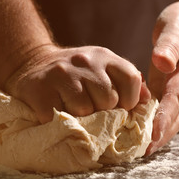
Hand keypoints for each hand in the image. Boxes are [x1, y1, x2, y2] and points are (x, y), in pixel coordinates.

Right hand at [5, 45, 150, 122]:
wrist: (32, 63)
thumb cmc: (73, 72)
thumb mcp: (101, 67)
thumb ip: (123, 80)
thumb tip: (147, 100)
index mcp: (103, 56)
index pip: (130, 78)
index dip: (130, 99)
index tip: (120, 107)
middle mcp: (83, 61)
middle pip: (109, 99)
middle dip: (103, 110)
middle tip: (90, 107)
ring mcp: (61, 75)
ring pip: (85, 110)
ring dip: (81, 117)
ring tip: (72, 108)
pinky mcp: (41, 91)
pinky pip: (62, 117)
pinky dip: (62, 121)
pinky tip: (57, 111)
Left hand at [146, 0, 178, 154]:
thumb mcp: (176, 27)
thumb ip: (170, 45)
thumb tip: (162, 64)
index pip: (176, 98)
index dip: (165, 117)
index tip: (153, 134)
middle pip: (175, 116)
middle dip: (161, 134)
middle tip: (143, 151)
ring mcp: (176, 88)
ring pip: (170, 116)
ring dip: (157, 132)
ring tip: (138, 148)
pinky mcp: (167, 86)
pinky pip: (161, 108)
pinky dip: (150, 120)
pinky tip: (134, 128)